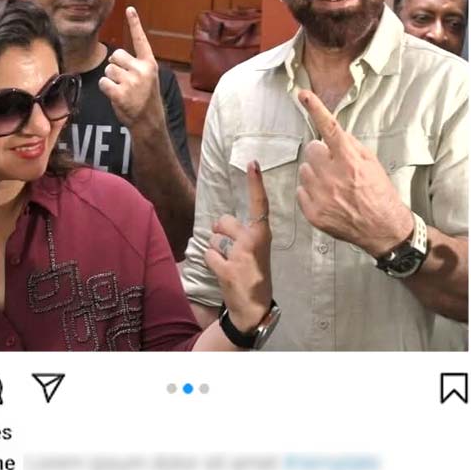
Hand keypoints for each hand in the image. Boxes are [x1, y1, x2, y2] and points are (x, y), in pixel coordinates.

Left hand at [97, 6, 165, 131]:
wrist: (149, 123)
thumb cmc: (146, 101)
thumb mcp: (148, 80)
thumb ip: (135, 67)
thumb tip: (112, 59)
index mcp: (150, 64)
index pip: (141, 40)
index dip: (134, 24)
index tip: (129, 8)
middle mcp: (142, 70)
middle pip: (115, 56)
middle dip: (114, 67)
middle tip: (124, 81)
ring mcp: (132, 81)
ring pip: (108, 70)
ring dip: (110, 80)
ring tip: (123, 91)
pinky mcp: (121, 93)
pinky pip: (104, 83)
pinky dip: (106, 89)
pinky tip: (116, 96)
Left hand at [203, 161, 272, 331]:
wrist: (254, 307)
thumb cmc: (253, 273)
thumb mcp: (256, 249)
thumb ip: (243, 233)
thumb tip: (220, 223)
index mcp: (262, 234)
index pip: (260, 203)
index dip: (255, 183)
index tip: (252, 163)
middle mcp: (254, 240)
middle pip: (223, 221)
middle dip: (220, 231)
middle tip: (230, 249)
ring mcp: (241, 255)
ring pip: (214, 239)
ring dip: (216, 250)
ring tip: (229, 264)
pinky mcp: (228, 269)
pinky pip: (208, 255)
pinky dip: (211, 263)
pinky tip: (223, 273)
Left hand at [296, 89, 412, 256]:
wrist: (383, 228)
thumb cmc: (379, 192)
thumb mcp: (371, 162)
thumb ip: (350, 146)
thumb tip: (332, 132)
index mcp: (349, 160)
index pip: (329, 128)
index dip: (315, 109)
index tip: (303, 94)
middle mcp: (332, 176)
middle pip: (311, 149)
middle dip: (321, 155)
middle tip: (334, 166)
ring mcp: (320, 195)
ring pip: (304, 170)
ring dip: (316, 174)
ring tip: (333, 186)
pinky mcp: (312, 212)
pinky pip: (301, 191)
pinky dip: (311, 193)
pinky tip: (328, 199)